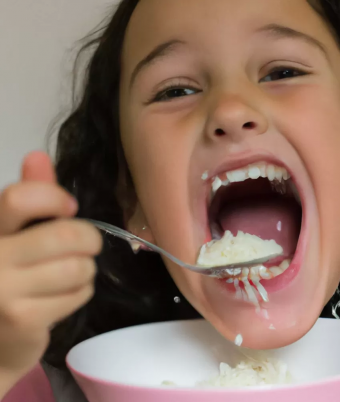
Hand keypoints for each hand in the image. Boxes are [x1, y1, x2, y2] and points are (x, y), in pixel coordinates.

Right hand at [0, 151, 101, 392]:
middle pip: (65, 235)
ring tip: (72, 274)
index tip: (70, 208)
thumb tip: (38, 155)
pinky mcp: (22, 318)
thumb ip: (30, 198)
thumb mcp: (15, 234)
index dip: (55, 197)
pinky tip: (64, 296)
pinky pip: (79, 292)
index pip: (19, 197)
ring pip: (79, 266)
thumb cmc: (11, 277)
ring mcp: (2, 290)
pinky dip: (82, 292)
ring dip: (86, 269)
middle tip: (89, 246)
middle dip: (90, 239)